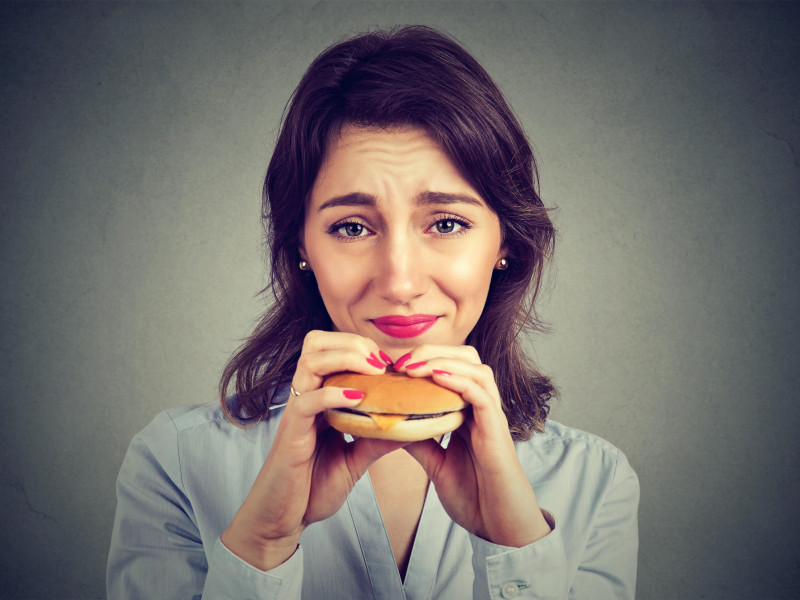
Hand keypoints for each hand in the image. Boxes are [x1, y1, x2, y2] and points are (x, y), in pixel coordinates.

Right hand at [221, 331, 403, 569]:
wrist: (283, 520)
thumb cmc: (312, 488)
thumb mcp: (355, 459)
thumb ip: (376, 439)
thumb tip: (411, 424)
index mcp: (318, 398)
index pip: (331, 350)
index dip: (360, 347)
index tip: (389, 362)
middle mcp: (304, 398)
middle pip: (316, 343)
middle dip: (351, 342)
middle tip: (381, 360)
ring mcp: (296, 413)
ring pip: (310, 361)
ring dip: (345, 357)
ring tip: (374, 370)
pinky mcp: (291, 434)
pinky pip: (307, 401)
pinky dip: (334, 394)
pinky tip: (358, 398)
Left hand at [398, 345, 551, 546]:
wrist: (501, 527)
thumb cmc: (476, 497)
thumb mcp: (437, 464)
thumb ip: (421, 442)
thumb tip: (392, 425)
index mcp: (470, 412)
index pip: (453, 368)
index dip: (426, 360)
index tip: (394, 367)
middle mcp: (483, 408)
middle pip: (467, 358)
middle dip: (434, 351)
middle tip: (401, 360)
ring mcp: (493, 417)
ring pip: (476, 369)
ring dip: (444, 360)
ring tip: (413, 364)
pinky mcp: (497, 430)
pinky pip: (481, 393)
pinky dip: (459, 380)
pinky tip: (436, 376)